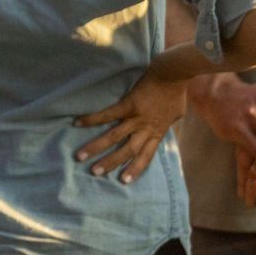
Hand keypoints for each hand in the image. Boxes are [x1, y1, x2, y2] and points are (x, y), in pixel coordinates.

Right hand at [73, 75, 188, 183]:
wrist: (175, 74)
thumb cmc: (177, 92)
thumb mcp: (178, 113)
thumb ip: (171, 121)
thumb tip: (171, 124)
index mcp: (157, 132)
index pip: (146, 156)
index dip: (135, 169)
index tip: (124, 181)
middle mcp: (145, 128)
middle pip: (127, 150)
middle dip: (110, 163)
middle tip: (95, 173)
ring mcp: (137, 117)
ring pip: (114, 136)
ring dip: (96, 147)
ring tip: (80, 156)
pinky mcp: (129, 104)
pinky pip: (108, 114)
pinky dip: (93, 118)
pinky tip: (77, 122)